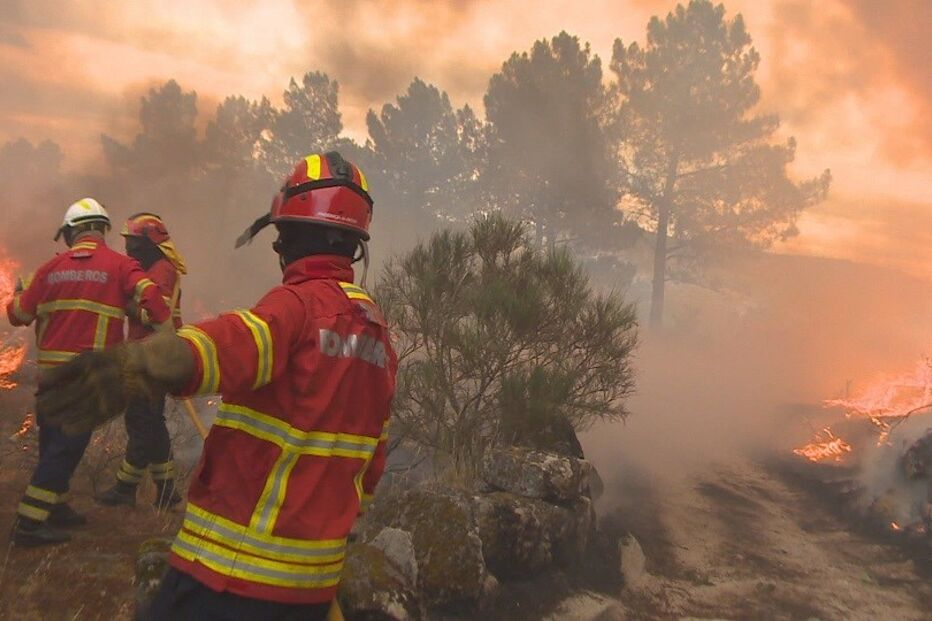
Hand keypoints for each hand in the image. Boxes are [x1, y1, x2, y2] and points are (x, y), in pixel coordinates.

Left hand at [36, 332, 195, 435]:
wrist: (152, 363)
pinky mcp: (116, 405)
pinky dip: (80, 425)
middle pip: (67, 392)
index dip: (48, 381)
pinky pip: (95, 417)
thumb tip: (42, 379)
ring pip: (77, 407)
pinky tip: (67, 430)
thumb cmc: (122, 357)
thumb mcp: (99, 354)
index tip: (38, 387)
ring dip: (60, 415)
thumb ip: (74, 367)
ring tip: (48, 420)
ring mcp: (106, 392)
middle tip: (39, 408)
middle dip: (50, 402)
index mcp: (91, 360)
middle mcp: (96, 377)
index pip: (63, 372)